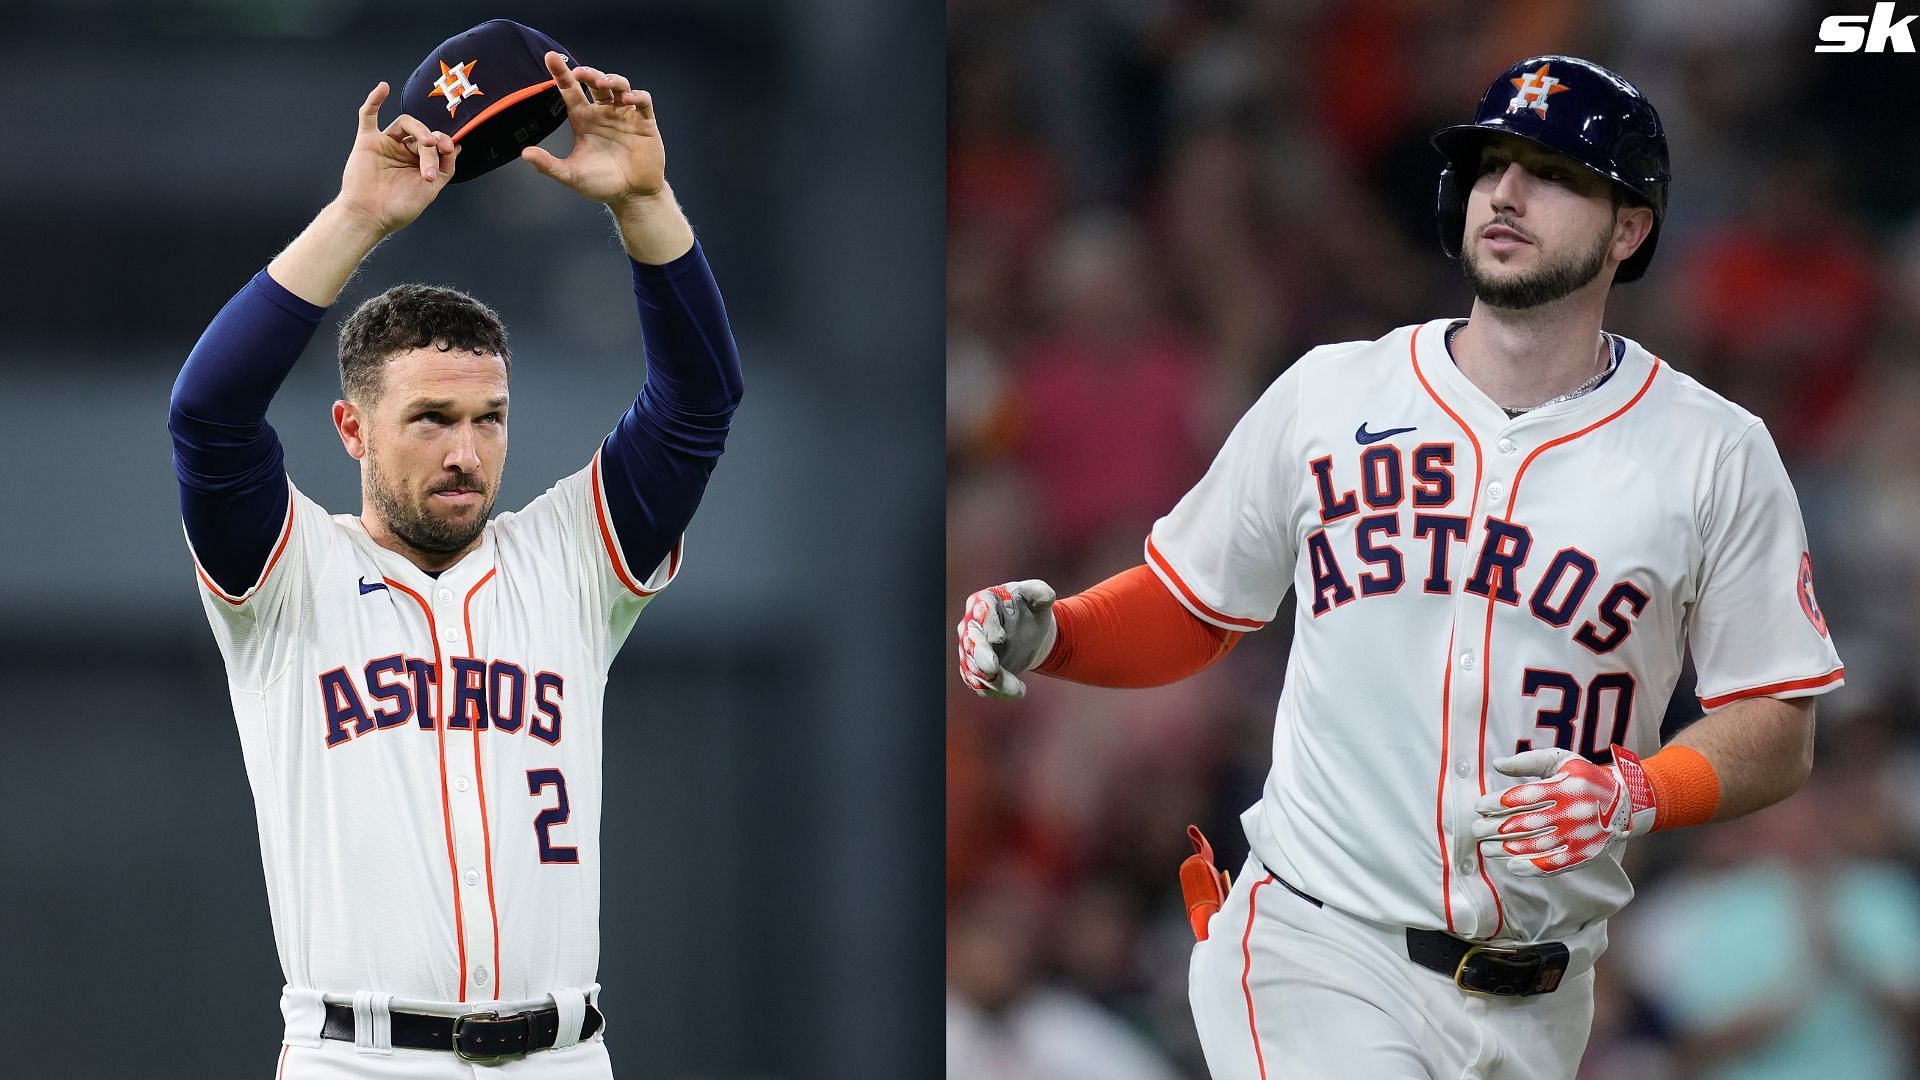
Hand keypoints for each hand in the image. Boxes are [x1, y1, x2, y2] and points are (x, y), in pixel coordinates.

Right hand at [335, 82, 457, 236]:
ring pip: (406, 123)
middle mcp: (403, 151)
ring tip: (427, 143)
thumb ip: (445, 168)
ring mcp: (386, 144)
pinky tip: (383, 88)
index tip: (450, 150)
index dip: (445, 143)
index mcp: (419, 162)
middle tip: (431, 166)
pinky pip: (369, 115)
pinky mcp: (367, 141)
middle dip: (432, 148)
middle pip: (423, 135)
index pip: (436, 143)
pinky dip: (375, 100)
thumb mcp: (431, 190)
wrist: (370, 216)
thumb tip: (457, 147)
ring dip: (420, 129)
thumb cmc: (398, 208)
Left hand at [522, 51, 665, 206]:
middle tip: (580, 73)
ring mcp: (624, 116)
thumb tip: (525, 153)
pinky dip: (637, 95)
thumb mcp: (571, 175)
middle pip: (595, 82)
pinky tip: (627, 98)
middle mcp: (603, 113)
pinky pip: (643, 101)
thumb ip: (548, 165)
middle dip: (588, 73)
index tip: (550, 57)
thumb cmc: (601, 185)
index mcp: (584, 120)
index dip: (561, 73)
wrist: (632, 197)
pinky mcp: (644, 123)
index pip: (570, 90)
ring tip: (603, 84)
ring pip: (619, 85)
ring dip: (612, 79)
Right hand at [956, 581, 1058, 699]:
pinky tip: (1018, 692)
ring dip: (993, 681)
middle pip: (970, 643)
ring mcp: (971, 650)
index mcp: (983, 602)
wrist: (1029, 631)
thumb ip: (1040, 592)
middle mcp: (971, 626)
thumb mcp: (1038, 597)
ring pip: (974, 669)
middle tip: (993, 669)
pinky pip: (981, 685)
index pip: (981, 613)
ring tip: (1018, 689)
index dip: (989, 626)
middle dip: (981, 657)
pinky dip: (998, 691)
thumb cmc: (1029, 608)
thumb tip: (1047, 596)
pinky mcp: (976, 670)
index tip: (1000, 638)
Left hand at [1472, 745, 1655, 875]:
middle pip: (1526, 824)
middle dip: (1495, 828)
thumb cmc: (1585, 778)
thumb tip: (1497, 763)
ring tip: (1485, 847)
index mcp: (1566, 786)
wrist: (1625, 802)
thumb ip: (1528, 761)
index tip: (1479, 807)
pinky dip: (1530, 867)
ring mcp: (1579, 836)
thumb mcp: (1561, 760)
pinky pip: (1554, 864)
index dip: (1497, 803)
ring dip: (1505, 849)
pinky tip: (1510, 865)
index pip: (1524, 797)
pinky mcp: (1584, 855)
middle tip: (1475, 829)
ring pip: (1536, 846)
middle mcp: (1574, 812)